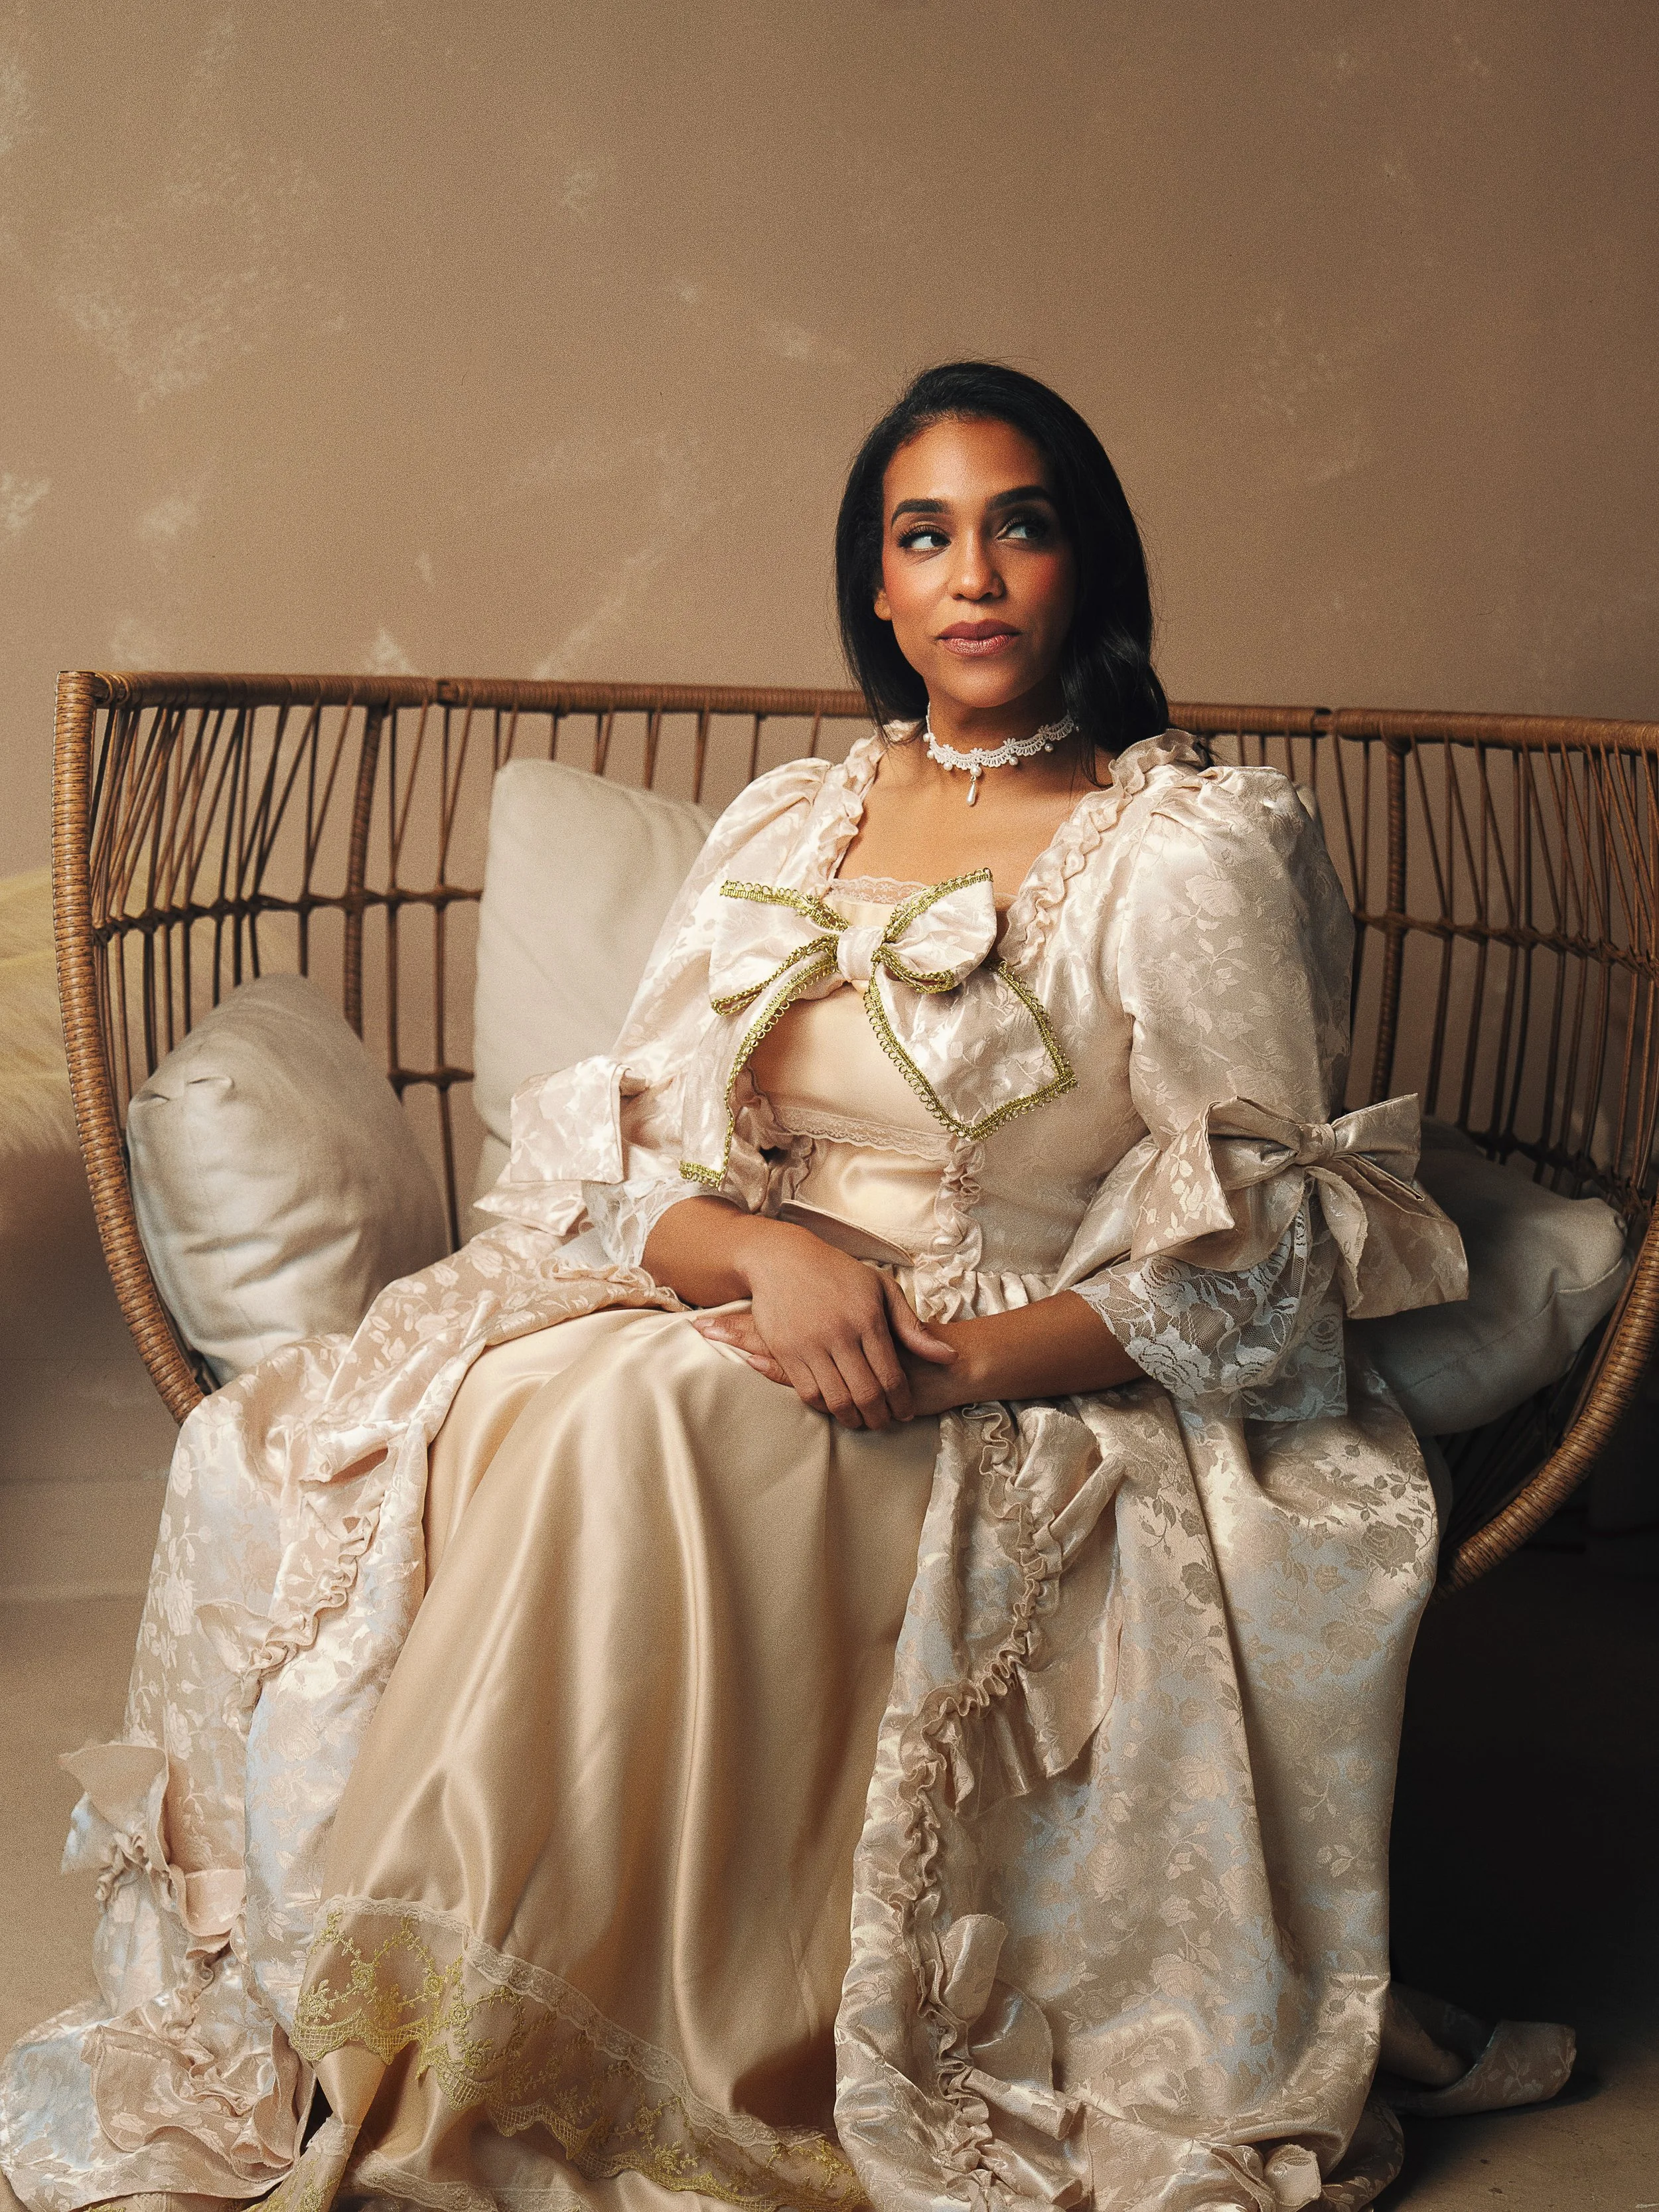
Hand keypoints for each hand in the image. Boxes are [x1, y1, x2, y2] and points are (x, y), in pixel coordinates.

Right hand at [692, 1224, 954, 1429]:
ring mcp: (810, 1344)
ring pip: (837, 1400)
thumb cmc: (839, 1274)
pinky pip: (808, 1393)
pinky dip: (824, 1406)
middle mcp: (839, 1334)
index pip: (891, 1377)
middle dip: (879, 1417)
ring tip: (860, 1419)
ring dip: (852, 1418)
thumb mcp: (882, 1290)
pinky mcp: (785, 1351)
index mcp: (868, 1319)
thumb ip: (912, 1328)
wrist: (783, 1260)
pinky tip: (834, 1405)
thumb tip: (949, 1357)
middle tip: (884, 1422)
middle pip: (866, 1395)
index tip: (905, 1412)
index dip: (901, 1403)